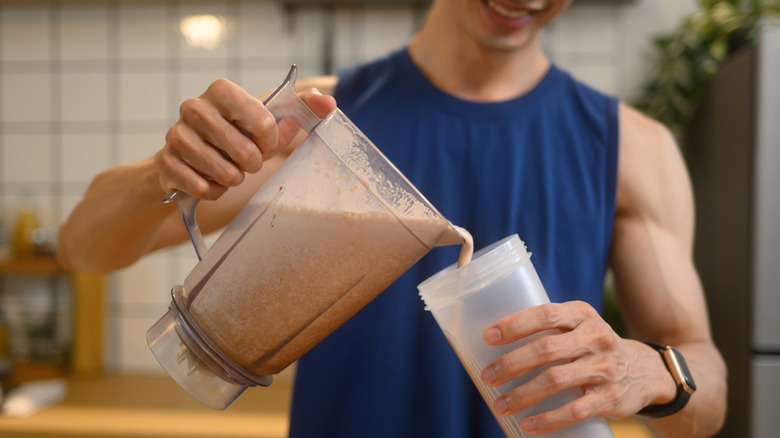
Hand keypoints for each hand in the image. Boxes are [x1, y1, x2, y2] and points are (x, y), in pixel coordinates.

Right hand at [155, 79, 335, 199]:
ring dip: (233, 179)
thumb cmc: (234, 136)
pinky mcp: (165, 163)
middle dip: (252, 164)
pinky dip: (214, 192)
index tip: (264, 142)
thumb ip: (299, 109)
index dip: (270, 141)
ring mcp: (175, 134)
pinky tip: (210, 182)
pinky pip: (204, 189)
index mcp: (222, 90)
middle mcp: (194, 107)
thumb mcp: (265, 121)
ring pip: (225, 173)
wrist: (185, 158)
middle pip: (245, 152)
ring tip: (228, 170)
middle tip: (246, 161)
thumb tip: (328, 102)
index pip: (265, 122)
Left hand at [480, 301, 675, 433]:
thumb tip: (494, 341)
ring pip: (556, 380)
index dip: (515, 325)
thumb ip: (548, 329)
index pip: (545, 314)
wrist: (645, 371)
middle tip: (488, 376)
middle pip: (546, 350)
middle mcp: (595, 337)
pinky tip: (528, 425)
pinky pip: (574, 410)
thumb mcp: (579, 326)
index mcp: (582, 315)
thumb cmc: (593, 346)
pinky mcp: (610, 397)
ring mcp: (604, 368)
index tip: (488, 337)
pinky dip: (548, 419)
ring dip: (523, 395)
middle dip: (511, 364)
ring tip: (500, 404)